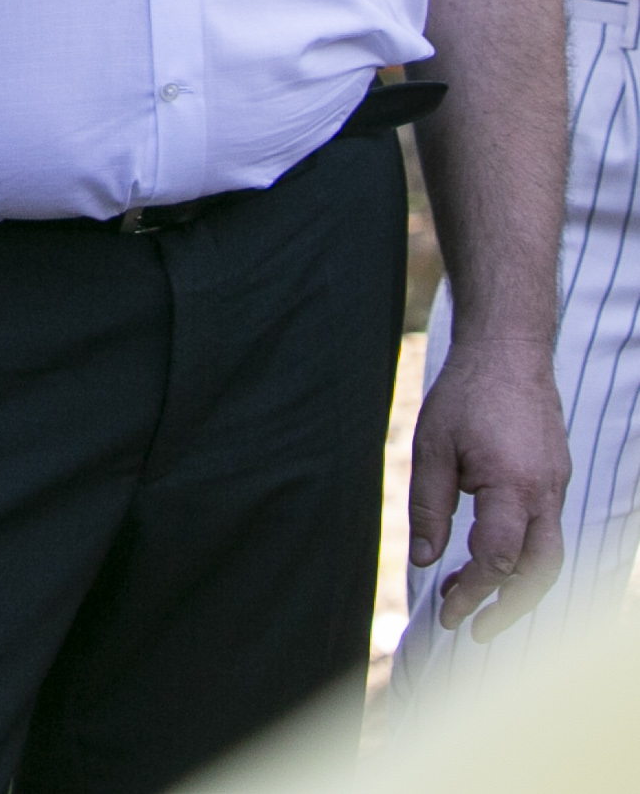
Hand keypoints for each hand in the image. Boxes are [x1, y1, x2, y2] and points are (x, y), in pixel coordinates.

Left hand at [410, 332, 570, 633]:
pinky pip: (547, 530)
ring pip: (550, 554)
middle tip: (471, 630)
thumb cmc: (465, 396)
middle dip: (509, 608)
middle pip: (541, 570)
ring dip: (517, 586)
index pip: (501, 558)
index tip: (446, 610)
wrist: (509, 352)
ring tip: (475, 601)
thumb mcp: (431, 448)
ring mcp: (558, 486)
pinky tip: (487, 558)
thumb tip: (424, 560)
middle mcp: (546, 492)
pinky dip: (522, 555)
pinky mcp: (556, 479)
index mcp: (513, 486)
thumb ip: (428, 507)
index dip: (474, 590)